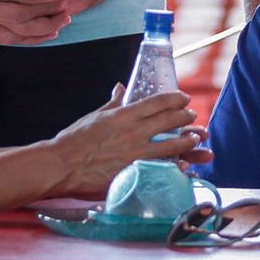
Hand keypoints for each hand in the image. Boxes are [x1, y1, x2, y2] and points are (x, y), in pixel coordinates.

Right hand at [45, 85, 208, 196]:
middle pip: (169, 121)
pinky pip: (162, 169)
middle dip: (185, 117)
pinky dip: (177, 167)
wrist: (62, 165)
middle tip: (193, 116)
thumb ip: (113, 102)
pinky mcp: (134, 173)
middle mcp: (133, 132)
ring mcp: (135, 154)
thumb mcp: (95, 115)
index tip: (184, 98)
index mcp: (124, 115)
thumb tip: (121, 87)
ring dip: (188, 141)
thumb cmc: (74, 139)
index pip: (157, 102)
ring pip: (171, 146)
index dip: (175, 99)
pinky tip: (187, 166)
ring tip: (197, 138)